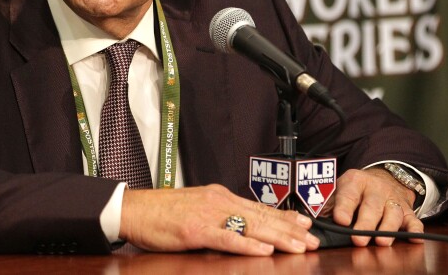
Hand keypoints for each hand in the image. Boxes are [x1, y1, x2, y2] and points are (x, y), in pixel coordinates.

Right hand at [120, 184, 319, 254]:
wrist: (133, 208)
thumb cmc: (161, 213)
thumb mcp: (196, 208)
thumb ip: (219, 216)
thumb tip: (241, 227)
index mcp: (219, 197)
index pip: (259, 208)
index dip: (284, 217)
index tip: (306, 224)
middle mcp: (218, 202)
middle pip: (261, 217)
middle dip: (290, 230)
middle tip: (314, 240)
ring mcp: (208, 215)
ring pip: (250, 227)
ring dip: (277, 237)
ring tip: (299, 246)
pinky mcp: (195, 230)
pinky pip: (226, 238)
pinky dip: (247, 245)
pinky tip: (263, 251)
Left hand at [327, 167, 422, 246]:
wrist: (384, 178)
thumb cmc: (356, 190)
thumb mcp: (339, 189)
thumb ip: (327, 203)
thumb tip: (315, 218)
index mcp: (355, 181)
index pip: (348, 194)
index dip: (344, 208)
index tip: (340, 220)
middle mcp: (376, 188)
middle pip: (371, 206)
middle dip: (365, 223)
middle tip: (358, 239)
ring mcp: (393, 199)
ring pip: (392, 214)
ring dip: (387, 229)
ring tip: (381, 242)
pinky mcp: (407, 210)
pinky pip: (413, 219)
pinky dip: (415, 229)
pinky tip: (414, 238)